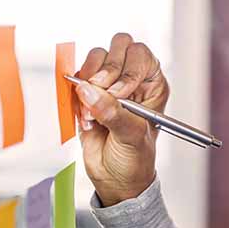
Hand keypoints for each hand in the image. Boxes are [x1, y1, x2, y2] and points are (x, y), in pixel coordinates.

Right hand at [74, 32, 170, 206]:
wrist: (115, 180)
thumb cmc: (135, 159)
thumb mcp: (132, 136)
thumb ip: (113, 113)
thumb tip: (89, 91)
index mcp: (152, 84)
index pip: (141, 56)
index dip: (128, 70)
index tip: (118, 94)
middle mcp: (132, 78)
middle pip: (119, 47)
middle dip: (107, 70)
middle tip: (101, 93)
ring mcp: (108, 83)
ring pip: (97, 57)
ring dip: (90, 81)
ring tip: (93, 111)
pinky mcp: (86, 92)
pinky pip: (77, 76)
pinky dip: (76, 92)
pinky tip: (85, 116)